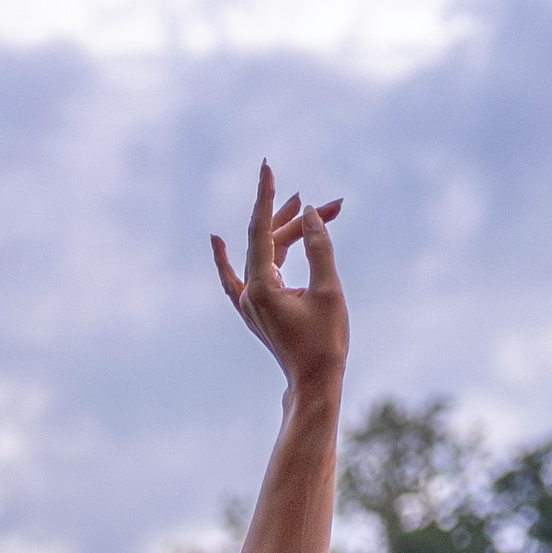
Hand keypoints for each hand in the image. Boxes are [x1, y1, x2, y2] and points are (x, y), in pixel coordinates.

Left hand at [210, 161, 347, 407]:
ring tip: (304, 206)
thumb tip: (310, 213)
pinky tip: (217, 241)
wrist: (314, 384)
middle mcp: (249, 294)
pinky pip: (238, 278)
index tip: (267, 168)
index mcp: (262, 288)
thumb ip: (319, 247)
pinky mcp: (256, 311)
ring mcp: (249, 303)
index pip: (261, 230)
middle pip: (270, 242)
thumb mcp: (328, 289)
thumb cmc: (325, 342)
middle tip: (334, 205)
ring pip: (264, 255)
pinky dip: (230, 259)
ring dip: (286, 234)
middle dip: (300, 221)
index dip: (267, 197)